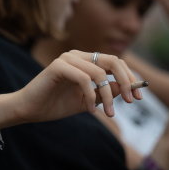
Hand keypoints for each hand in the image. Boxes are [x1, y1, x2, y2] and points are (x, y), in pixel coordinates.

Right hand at [0, 50, 142, 128]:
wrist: (30, 109)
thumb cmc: (57, 104)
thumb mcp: (89, 100)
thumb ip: (106, 93)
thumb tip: (126, 89)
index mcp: (87, 61)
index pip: (116, 62)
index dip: (130, 78)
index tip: (138, 97)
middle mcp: (79, 55)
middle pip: (113, 61)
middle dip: (126, 82)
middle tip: (132, 102)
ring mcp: (68, 58)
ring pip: (100, 73)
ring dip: (108, 96)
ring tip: (108, 114)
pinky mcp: (58, 66)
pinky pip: (84, 79)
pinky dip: (91, 96)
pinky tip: (90, 110)